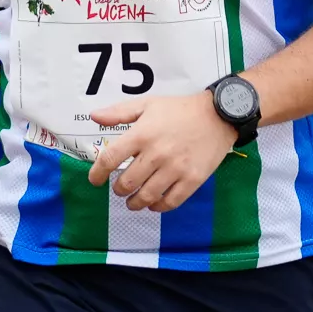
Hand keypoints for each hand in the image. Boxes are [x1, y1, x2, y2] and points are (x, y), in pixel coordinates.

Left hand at [84, 92, 237, 212]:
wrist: (218, 115)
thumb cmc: (179, 110)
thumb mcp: (147, 104)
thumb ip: (119, 112)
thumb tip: (94, 117)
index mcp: (141, 134)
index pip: (110, 159)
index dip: (97, 174)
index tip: (95, 180)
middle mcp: (156, 154)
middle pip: (126, 183)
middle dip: (118, 190)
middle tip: (120, 189)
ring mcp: (175, 169)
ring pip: (147, 197)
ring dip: (135, 203)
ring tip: (133, 201)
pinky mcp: (192, 180)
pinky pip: (170, 202)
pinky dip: (158, 207)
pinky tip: (154, 204)